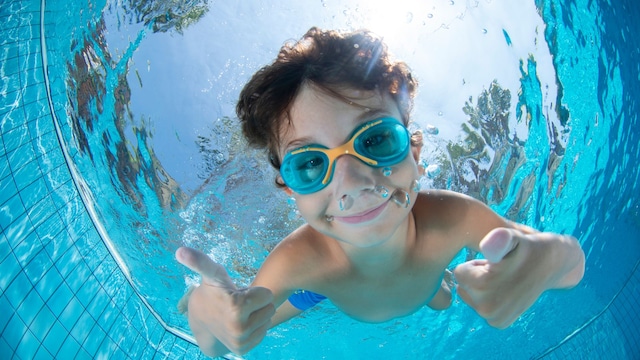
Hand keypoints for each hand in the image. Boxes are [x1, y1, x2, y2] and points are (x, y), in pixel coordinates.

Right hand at [176, 247, 274, 355]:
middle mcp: (239, 327)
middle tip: (238, 302)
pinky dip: (254, 327)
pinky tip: (239, 324)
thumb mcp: (211, 275)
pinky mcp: (242, 349)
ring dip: (256, 314)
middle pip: (270, 306)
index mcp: (236, 306)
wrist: (201, 324)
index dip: (255, 291)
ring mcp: (240, 340)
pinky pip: (263, 332)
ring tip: (238, 312)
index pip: (268, 295)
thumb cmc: (211, 292)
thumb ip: (200, 261)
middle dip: (257, 302)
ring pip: (268, 319)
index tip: (239, 291)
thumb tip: (180, 251)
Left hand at [453, 228, 583, 328]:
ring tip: (506, 279)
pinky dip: (490, 297)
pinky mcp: (499, 323)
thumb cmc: (528, 247)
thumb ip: (498, 239)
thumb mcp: (513, 237)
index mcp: (483, 286)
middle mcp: (486, 308)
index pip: (458, 272)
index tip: (496, 263)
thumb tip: (488, 248)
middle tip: (502, 271)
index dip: (476, 264)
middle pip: (463, 285)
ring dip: (483, 286)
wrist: (554, 266)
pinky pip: (480, 305)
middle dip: (477, 276)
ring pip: (470, 295)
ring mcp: (494, 319)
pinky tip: (508, 289)